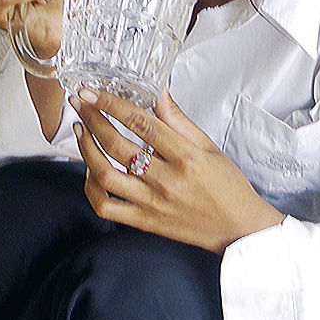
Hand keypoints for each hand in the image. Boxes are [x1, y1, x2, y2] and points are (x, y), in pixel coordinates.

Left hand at [71, 89, 285, 254]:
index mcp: (186, 157)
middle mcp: (166, 180)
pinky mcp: (144, 221)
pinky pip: (106, 207)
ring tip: (81, 131)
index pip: (141, 123)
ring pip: (106, 175)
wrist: (238, 228)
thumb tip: (158, 91)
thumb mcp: (209, 146)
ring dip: (86, 150)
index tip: (93, 92)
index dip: (112, 104)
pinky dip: (91, 188)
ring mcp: (152, 203)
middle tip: (81, 104)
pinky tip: (90, 170)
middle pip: (117, 146)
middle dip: (93, 120)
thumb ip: (178, 119)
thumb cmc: (227, 186)